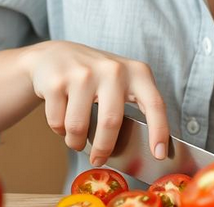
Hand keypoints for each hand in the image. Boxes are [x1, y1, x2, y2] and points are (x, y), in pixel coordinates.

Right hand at [19, 40, 167, 166]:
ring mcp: (83, 73)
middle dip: (103, 149)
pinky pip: (58, 123)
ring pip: (78, 127)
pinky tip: (63, 117)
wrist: (54, 55)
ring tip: (76, 136)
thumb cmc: (94, 75)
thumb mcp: (121, 81)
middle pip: (111, 122)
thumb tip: (146, 146)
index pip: (154, 103)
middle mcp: (112, 69)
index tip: (159, 154)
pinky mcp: (57, 81)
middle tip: (98, 159)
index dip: (158, 130)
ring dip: (76, 141)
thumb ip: (135, 104)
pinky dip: (59, 130)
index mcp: (135, 72)